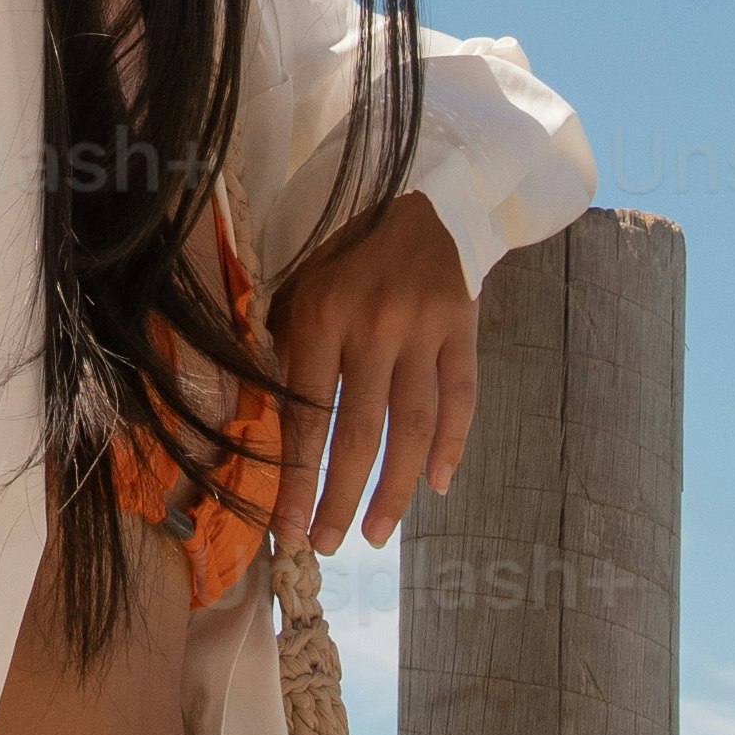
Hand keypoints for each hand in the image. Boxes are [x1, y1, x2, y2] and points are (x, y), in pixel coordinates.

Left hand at [271, 190, 477, 551]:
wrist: (412, 190)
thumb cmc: (339, 248)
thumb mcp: (296, 284)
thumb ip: (287, 347)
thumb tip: (272, 423)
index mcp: (319, 316)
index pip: (306, 415)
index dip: (297, 479)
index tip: (288, 529)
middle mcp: (372, 325)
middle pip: (359, 432)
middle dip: (341, 497)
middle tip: (330, 544)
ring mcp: (423, 327)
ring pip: (412, 426)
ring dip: (395, 488)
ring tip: (376, 532)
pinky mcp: (462, 326)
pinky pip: (461, 397)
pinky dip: (453, 445)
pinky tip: (438, 484)